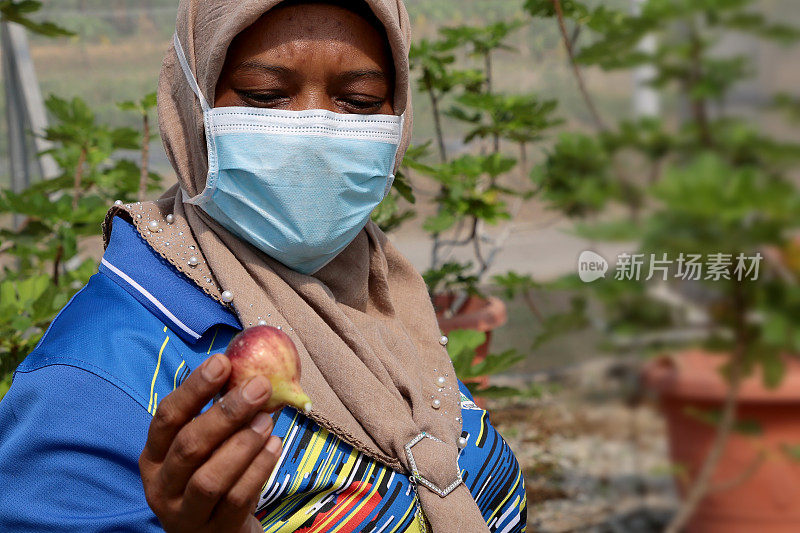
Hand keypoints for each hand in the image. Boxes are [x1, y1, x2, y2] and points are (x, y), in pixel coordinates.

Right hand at [139, 353, 280, 532]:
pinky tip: (275, 445)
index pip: (167, 416)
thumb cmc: (214, 473)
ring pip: (210, 478)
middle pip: (189, 446)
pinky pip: (237, 499)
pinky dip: (258, 470)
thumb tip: (248, 370)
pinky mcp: (214, 530)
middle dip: (226, 413)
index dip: (194, 388)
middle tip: (259, 387)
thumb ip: (218, 413)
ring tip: (267, 420)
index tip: (223, 362)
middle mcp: (161, 485)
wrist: (218, 531)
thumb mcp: (206, 445)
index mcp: (154, 455)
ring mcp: (184, 513)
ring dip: (243, 444)